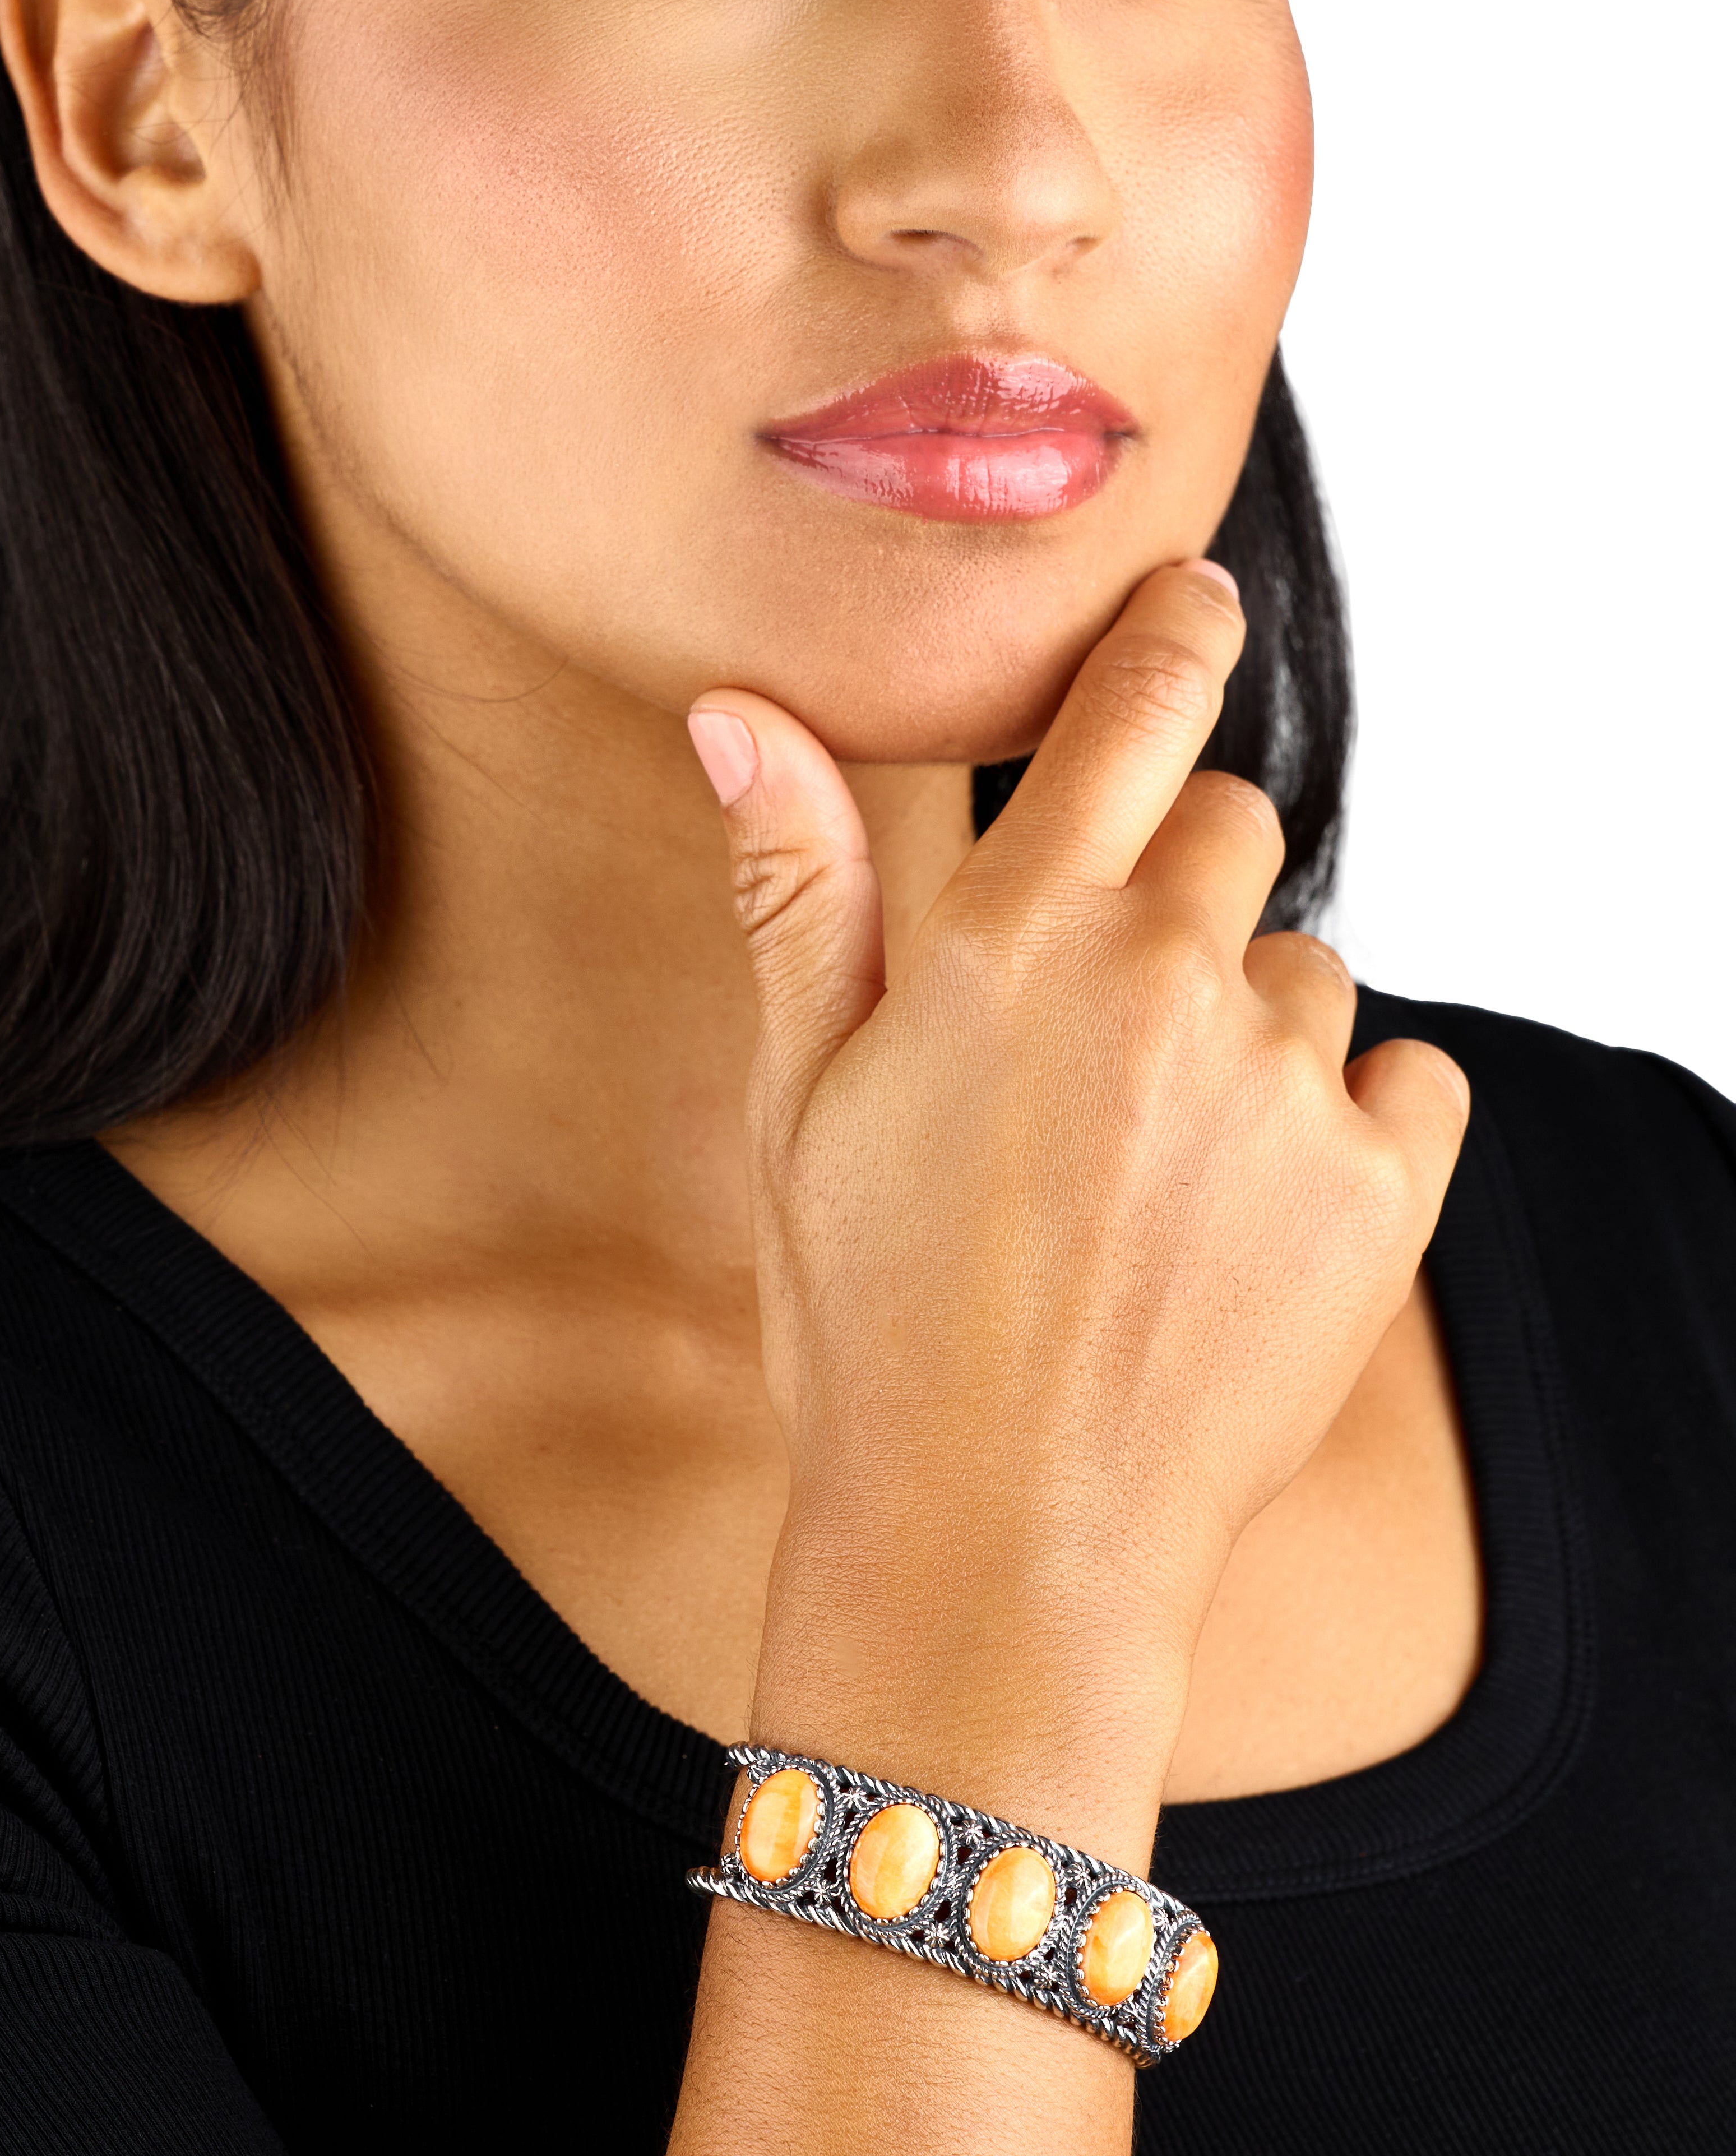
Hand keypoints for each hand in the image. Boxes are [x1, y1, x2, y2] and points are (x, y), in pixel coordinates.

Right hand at [688, 559, 1468, 1825]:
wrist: (998, 1549)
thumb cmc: (870, 1328)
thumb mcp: (798, 1100)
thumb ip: (803, 888)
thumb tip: (745, 715)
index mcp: (1015, 935)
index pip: (1139, 700)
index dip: (1172, 634)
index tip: (1190, 606)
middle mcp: (1165, 978)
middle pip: (1235, 826)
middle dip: (1178, 886)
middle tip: (1101, 1026)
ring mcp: (1284, 1086)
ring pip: (1310, 967)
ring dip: (1250, 1024)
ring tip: (1153, 1164)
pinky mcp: (1382, 1192)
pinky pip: (1410, 1076)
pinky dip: (1351, 1118)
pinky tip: (1250, 1207)